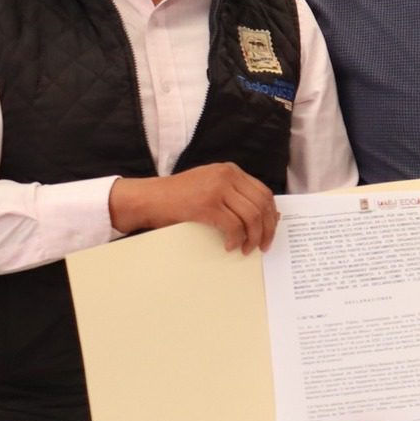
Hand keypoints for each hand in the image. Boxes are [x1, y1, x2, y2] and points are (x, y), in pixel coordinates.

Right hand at [109, 162, 277, 252]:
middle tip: (263, 246)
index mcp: (231, 171)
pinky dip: (236, 239)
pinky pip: (233, 226)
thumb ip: (235, 196)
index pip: (264, 193)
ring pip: (251, 216)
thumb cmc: (178, 198)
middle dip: (267, 229)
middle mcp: (227, 175)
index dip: (271, 215)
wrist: (149, 198)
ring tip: (246, 249)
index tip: (271, 231)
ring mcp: (217, 189)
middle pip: (262, 204)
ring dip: (253, 237)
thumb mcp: (211, 188)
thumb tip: (265, 216)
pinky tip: (230, 246)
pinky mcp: (207, 205)